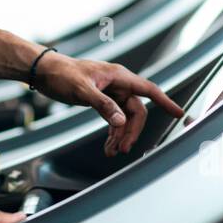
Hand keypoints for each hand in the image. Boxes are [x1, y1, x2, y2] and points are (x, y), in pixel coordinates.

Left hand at [33, 53, 183, 157]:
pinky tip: (108, 145)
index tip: (178, 114)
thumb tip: (120, 122)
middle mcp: (117, 84)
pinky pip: (113, 118)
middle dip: (132, 131)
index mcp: (118, 76)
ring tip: (112, 152)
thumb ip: (102, 105)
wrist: (44, 71)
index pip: (148, 90)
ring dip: (120, 135)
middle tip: (123, 149)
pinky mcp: (101, 100)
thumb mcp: (82, 89)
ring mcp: (110, 92)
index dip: (164, 102)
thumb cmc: (62, 74)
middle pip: (136, 111)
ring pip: (124, 117)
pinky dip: (112, 132)